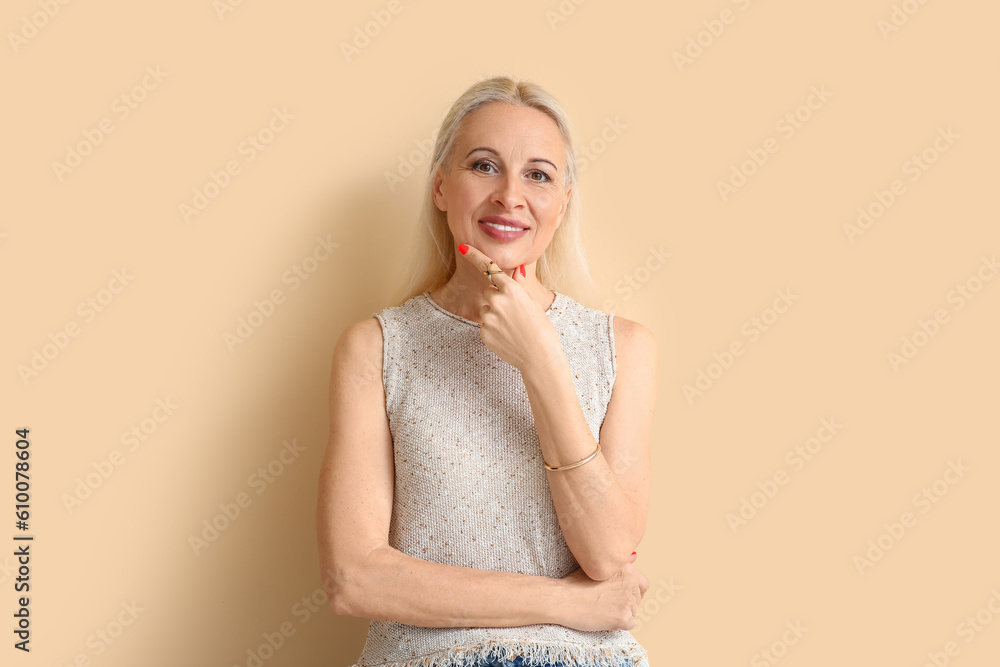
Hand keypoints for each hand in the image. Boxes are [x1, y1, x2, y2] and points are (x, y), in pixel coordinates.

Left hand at [457, 244, 562, 372]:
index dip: (475, 256)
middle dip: (498, 299)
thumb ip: (519, 286)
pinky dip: (494, 329)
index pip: (490, 268)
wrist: (539, 356)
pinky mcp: (483, 332)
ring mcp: (488, 317)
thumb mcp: (533, 303)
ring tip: (512, 327)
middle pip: (489, 292)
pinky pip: (485, 325)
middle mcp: (497, 300)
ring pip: (487, 310)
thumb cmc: (542, 328)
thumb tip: (517, 269)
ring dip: (496, 315)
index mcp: (511, 289)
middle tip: (515, 313)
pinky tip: (507, 337)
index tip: (463, 247)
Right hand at [557, 552, 649, 631]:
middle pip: (638, 599)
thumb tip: (635, 556)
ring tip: (602, 610)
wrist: (562, 599)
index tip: (623, 594)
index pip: (643, 584)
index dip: (634, 590)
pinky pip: (628, 624)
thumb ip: (618, 564)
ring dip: (621, 613)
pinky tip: (603, 618)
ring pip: (633, 612)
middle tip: (607, 604)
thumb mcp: (596, 566)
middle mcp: (631, 582)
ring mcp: (628, 601)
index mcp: (626, 569)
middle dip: (625, 602)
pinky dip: (618, 624)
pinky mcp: (624, 617)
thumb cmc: (574, 582)